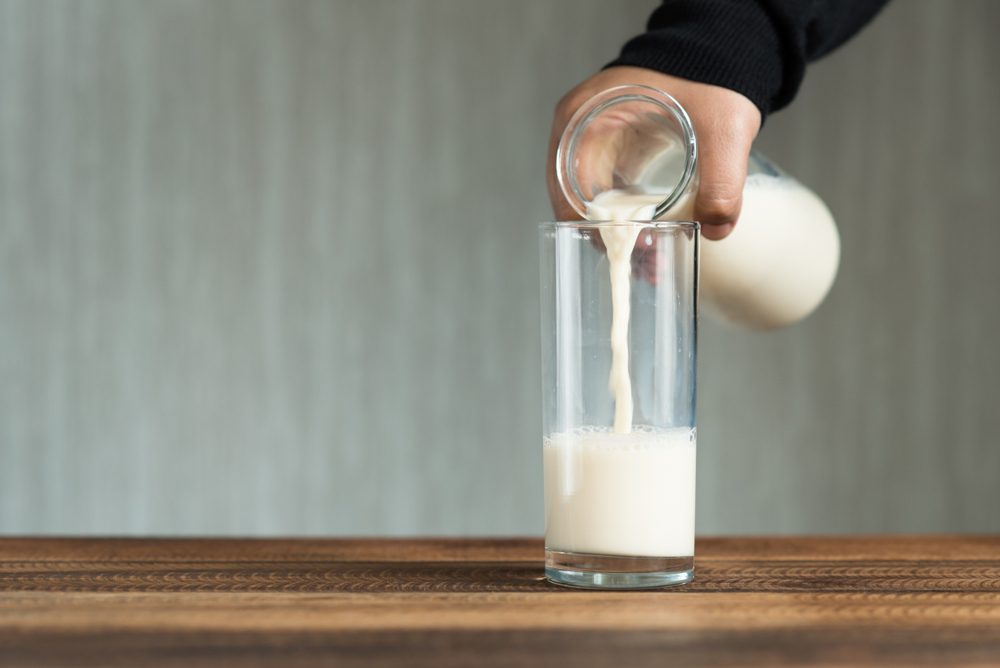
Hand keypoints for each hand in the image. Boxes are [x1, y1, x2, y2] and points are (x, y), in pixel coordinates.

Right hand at [547, 66, 760, 240]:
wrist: (720, 54)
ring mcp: (593, 142)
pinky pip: (609, 195)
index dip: (597, 227)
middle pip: (578, 203)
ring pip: (593, 204)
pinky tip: (653, 240)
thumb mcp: (722, 128)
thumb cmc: (710, 76)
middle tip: (645, 264)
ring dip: (619, 235)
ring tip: (653, 261)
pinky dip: (627, 221)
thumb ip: (724, 180)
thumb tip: (716, 229)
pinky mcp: (613, 151)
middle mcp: (577, 131)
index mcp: (582, 118)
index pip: (569, 190)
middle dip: (610, 240)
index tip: (633, 248)